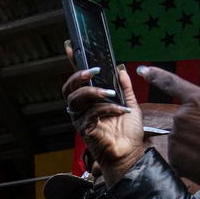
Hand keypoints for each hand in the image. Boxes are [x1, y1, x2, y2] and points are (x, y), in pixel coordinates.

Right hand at [62, 44, 144, 183]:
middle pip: (69, 88)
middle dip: (79, 77)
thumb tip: (120, 69)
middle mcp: (82, 109)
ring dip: (93, 92)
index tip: (71, 46)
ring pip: (76, 99)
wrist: (130, 152)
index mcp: (90, 101)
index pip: (79, 79)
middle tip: (93, 71)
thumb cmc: (128, 131)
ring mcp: (81, 119)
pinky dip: (106, 108)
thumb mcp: (130, 103)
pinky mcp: (85, 130)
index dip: (73, 63)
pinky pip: (91, 114)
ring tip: (109, 93)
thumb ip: (124, 87)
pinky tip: (119, 110)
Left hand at [138, 34, 199, 193]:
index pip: (173, 83)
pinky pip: (179, 153)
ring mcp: (177, 139)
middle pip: (186, 116)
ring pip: (183, 135)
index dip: (157, 75)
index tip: (143, 70)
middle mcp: (183, 117)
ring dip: (196, 140)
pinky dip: (192, 156)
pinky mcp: (174, 158)